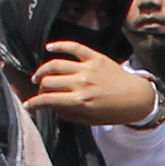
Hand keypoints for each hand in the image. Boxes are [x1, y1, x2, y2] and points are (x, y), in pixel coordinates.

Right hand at [26, 40, 161, 128]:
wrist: (137, 98)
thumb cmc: (113, 112)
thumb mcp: (89, 119)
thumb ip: (68, 114)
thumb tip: (51, 107)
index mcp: (80, 101)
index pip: (48, 100)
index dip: (34, 104)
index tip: (28, 106)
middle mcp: (81, 83)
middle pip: (49, 81)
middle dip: (39, 89)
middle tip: (39, 92)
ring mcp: (87, 68)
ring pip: (55, 64)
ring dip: (43, 70)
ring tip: (39, 77)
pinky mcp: (95, 57)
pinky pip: (73, 47)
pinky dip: (59, 45)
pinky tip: (49, 48)